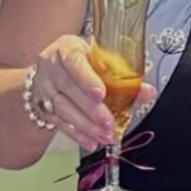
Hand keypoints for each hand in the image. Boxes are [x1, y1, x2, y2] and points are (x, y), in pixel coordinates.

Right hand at [31, 35, 156, 151]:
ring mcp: (44, 88)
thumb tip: (148, 92)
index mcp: (66, 48)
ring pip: (63, 109)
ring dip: (86, 126)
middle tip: (109, 124)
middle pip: (70, 90)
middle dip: (92, 110)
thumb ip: (125, 75)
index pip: (75, 63)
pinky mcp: (42, 106)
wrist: (55, 66)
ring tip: (105, 135)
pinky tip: (90, 142)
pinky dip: (77, 134)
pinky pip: (59, 123)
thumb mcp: (102, 59)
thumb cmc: (84, 60)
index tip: (101, 95)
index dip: (87, 80)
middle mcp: (51, 67)